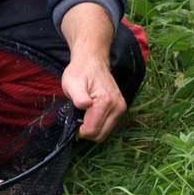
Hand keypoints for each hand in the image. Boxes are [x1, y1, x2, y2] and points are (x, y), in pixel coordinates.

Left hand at [59, 3, 125, 142]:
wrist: (92, 60)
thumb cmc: (80, 71)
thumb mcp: (72, 82)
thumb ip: (78, 96)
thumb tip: (84, 105)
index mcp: (106, 102)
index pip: (92, 130)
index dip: (79, 131)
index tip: (72, 121)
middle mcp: (117, 107)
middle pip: (100, 135)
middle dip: (87, 131)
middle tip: (77, 117)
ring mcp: (121, 108)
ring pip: (105, 132)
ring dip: (93, 127)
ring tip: (84, 113)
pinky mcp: (121, 108)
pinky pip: (108, 125)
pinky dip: (99, 124)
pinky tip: (91, 113)